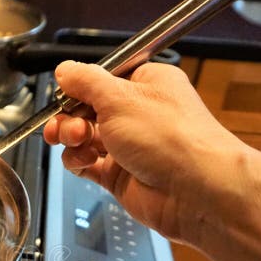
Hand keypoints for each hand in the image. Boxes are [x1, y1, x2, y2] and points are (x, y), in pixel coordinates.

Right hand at [43, 60, 245, 243]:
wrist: (195, 190)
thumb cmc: (172, 138)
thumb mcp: (120, 97)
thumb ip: (86, 81)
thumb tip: (65, 70)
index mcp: (146, 86)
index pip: (102, 79)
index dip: (79, 88)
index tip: (64, 94)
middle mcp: (138, 115)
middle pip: (87, 109)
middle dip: (70, 116)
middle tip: (65, 124)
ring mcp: (129, 147)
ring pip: (84, 137)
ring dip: (72, 138)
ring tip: (76, 141)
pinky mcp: (120, 175)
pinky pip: (87, 164)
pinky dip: (78, 161)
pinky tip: (83, 160)